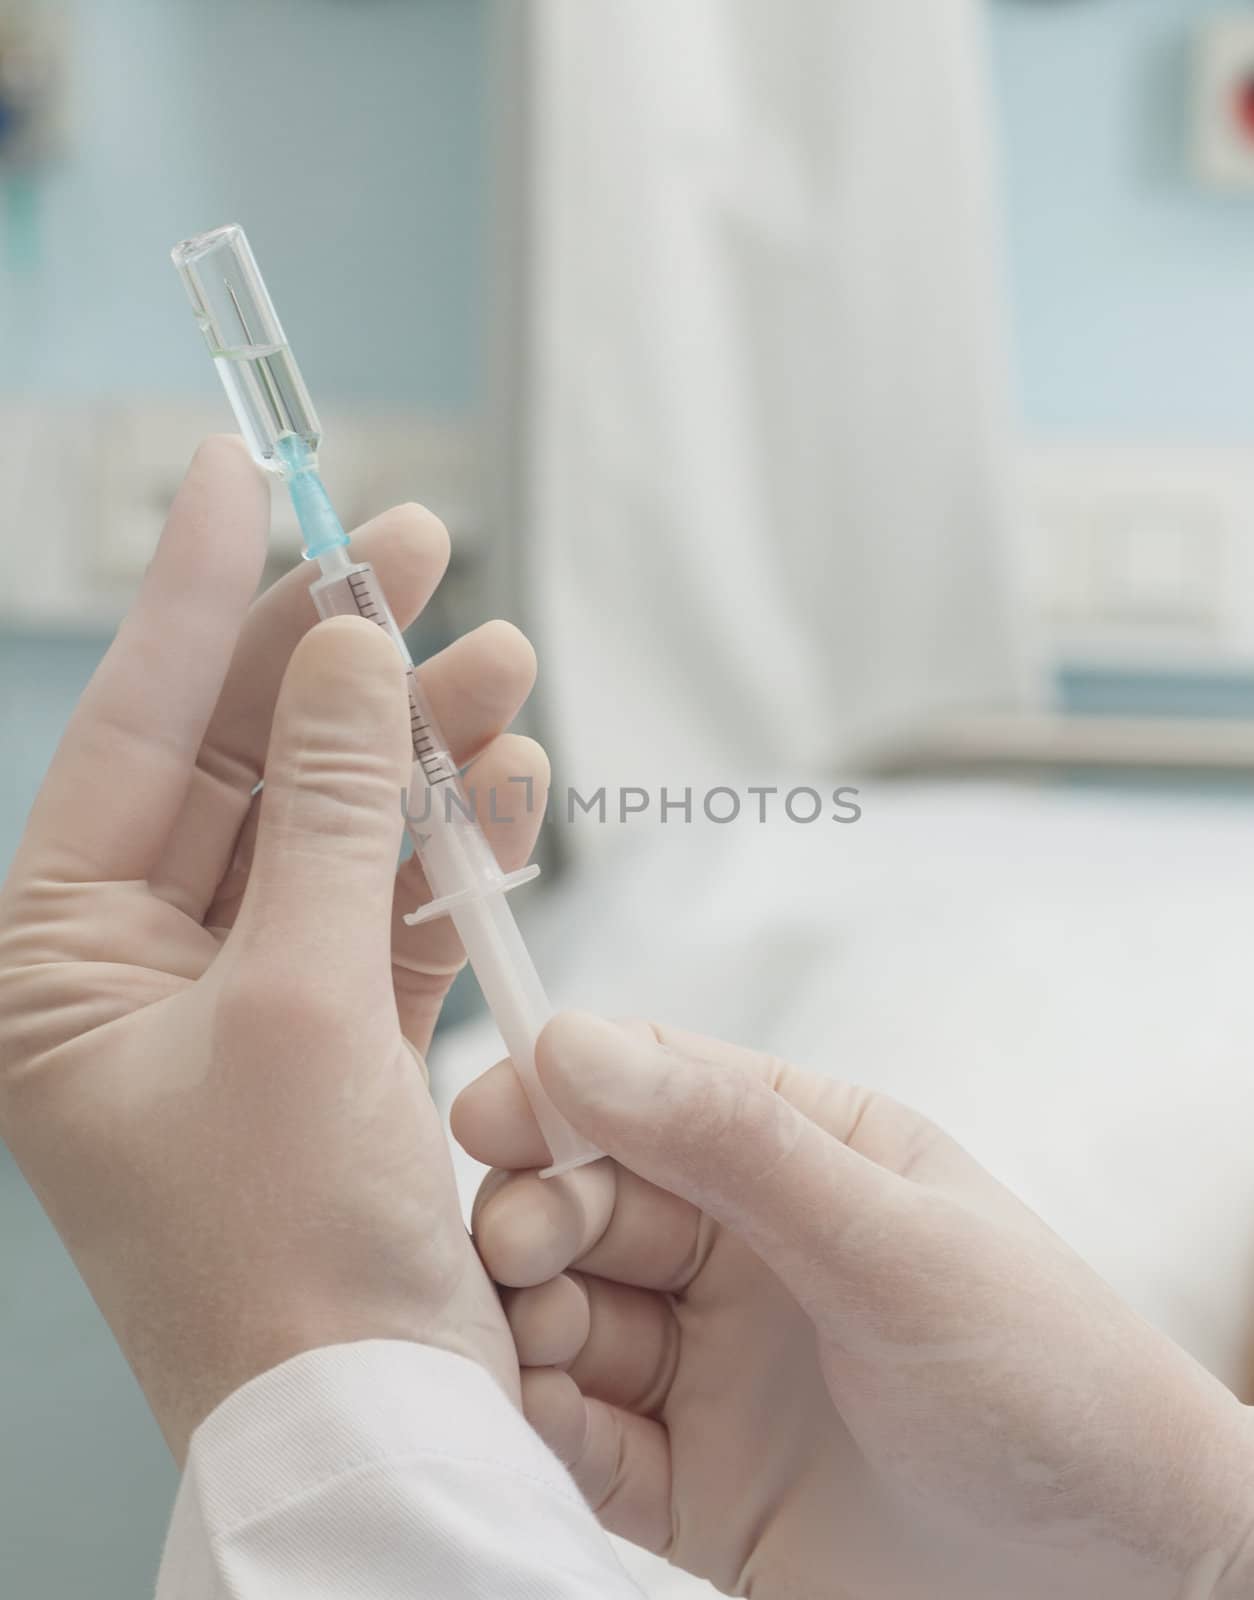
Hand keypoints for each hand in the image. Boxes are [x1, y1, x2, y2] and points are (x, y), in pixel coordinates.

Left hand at [0, 438, 547, 1457]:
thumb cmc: (286, 1249)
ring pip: (336, 824)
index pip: (135, 729)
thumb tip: (350, 649)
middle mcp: (138, 968)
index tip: (241, 466)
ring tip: (502, 674)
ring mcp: (245, 996)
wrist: (375, 1421)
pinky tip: (511, 789)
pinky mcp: (337, 1034)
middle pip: (248, 760)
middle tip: (415, 550)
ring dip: (419, 749)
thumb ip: (331, 810)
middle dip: (340, 660)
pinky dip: (455, 846)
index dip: (197, 589)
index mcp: (61, 960)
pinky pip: (393, 901)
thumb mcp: (300, 998)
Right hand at [454, 1014, 1253, 1598]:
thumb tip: (574, 1045)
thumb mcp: (891, 1240)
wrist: (1116, 1583)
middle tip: (521, 1250)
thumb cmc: (1044, 1376)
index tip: (488, 1117)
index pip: (652, 1089)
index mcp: (801, 1153)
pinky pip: (586, 1436)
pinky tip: (538, 1418)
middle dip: (540, 1215)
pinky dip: (546, 1423)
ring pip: (572, 1313)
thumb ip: (732, 1146)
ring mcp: (714, 1363)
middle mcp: (744, 1247)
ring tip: (531, 1337)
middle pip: (591, 1200)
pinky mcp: (693, 1479)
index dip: (562, 1093)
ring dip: (530, 1318)